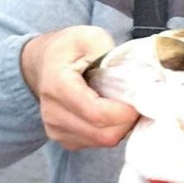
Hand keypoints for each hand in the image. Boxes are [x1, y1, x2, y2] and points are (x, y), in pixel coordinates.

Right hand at [21, 25, 138, 150]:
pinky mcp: (65, 140)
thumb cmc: (68, 48)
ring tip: (123, 104)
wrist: (42, 63)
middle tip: (137, 102)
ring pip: (103, 141)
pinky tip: (111, 113)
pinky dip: (111, 131)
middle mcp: (52, 113)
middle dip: (128, 121)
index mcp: (57, 85)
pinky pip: (97, 144)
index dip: (126, 112)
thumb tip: (136, 78)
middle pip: (104, 134)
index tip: (142, 98)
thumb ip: (112, 55)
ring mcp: (56, 130)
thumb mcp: (90, 37)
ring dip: (121, 126)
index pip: (98, 114)